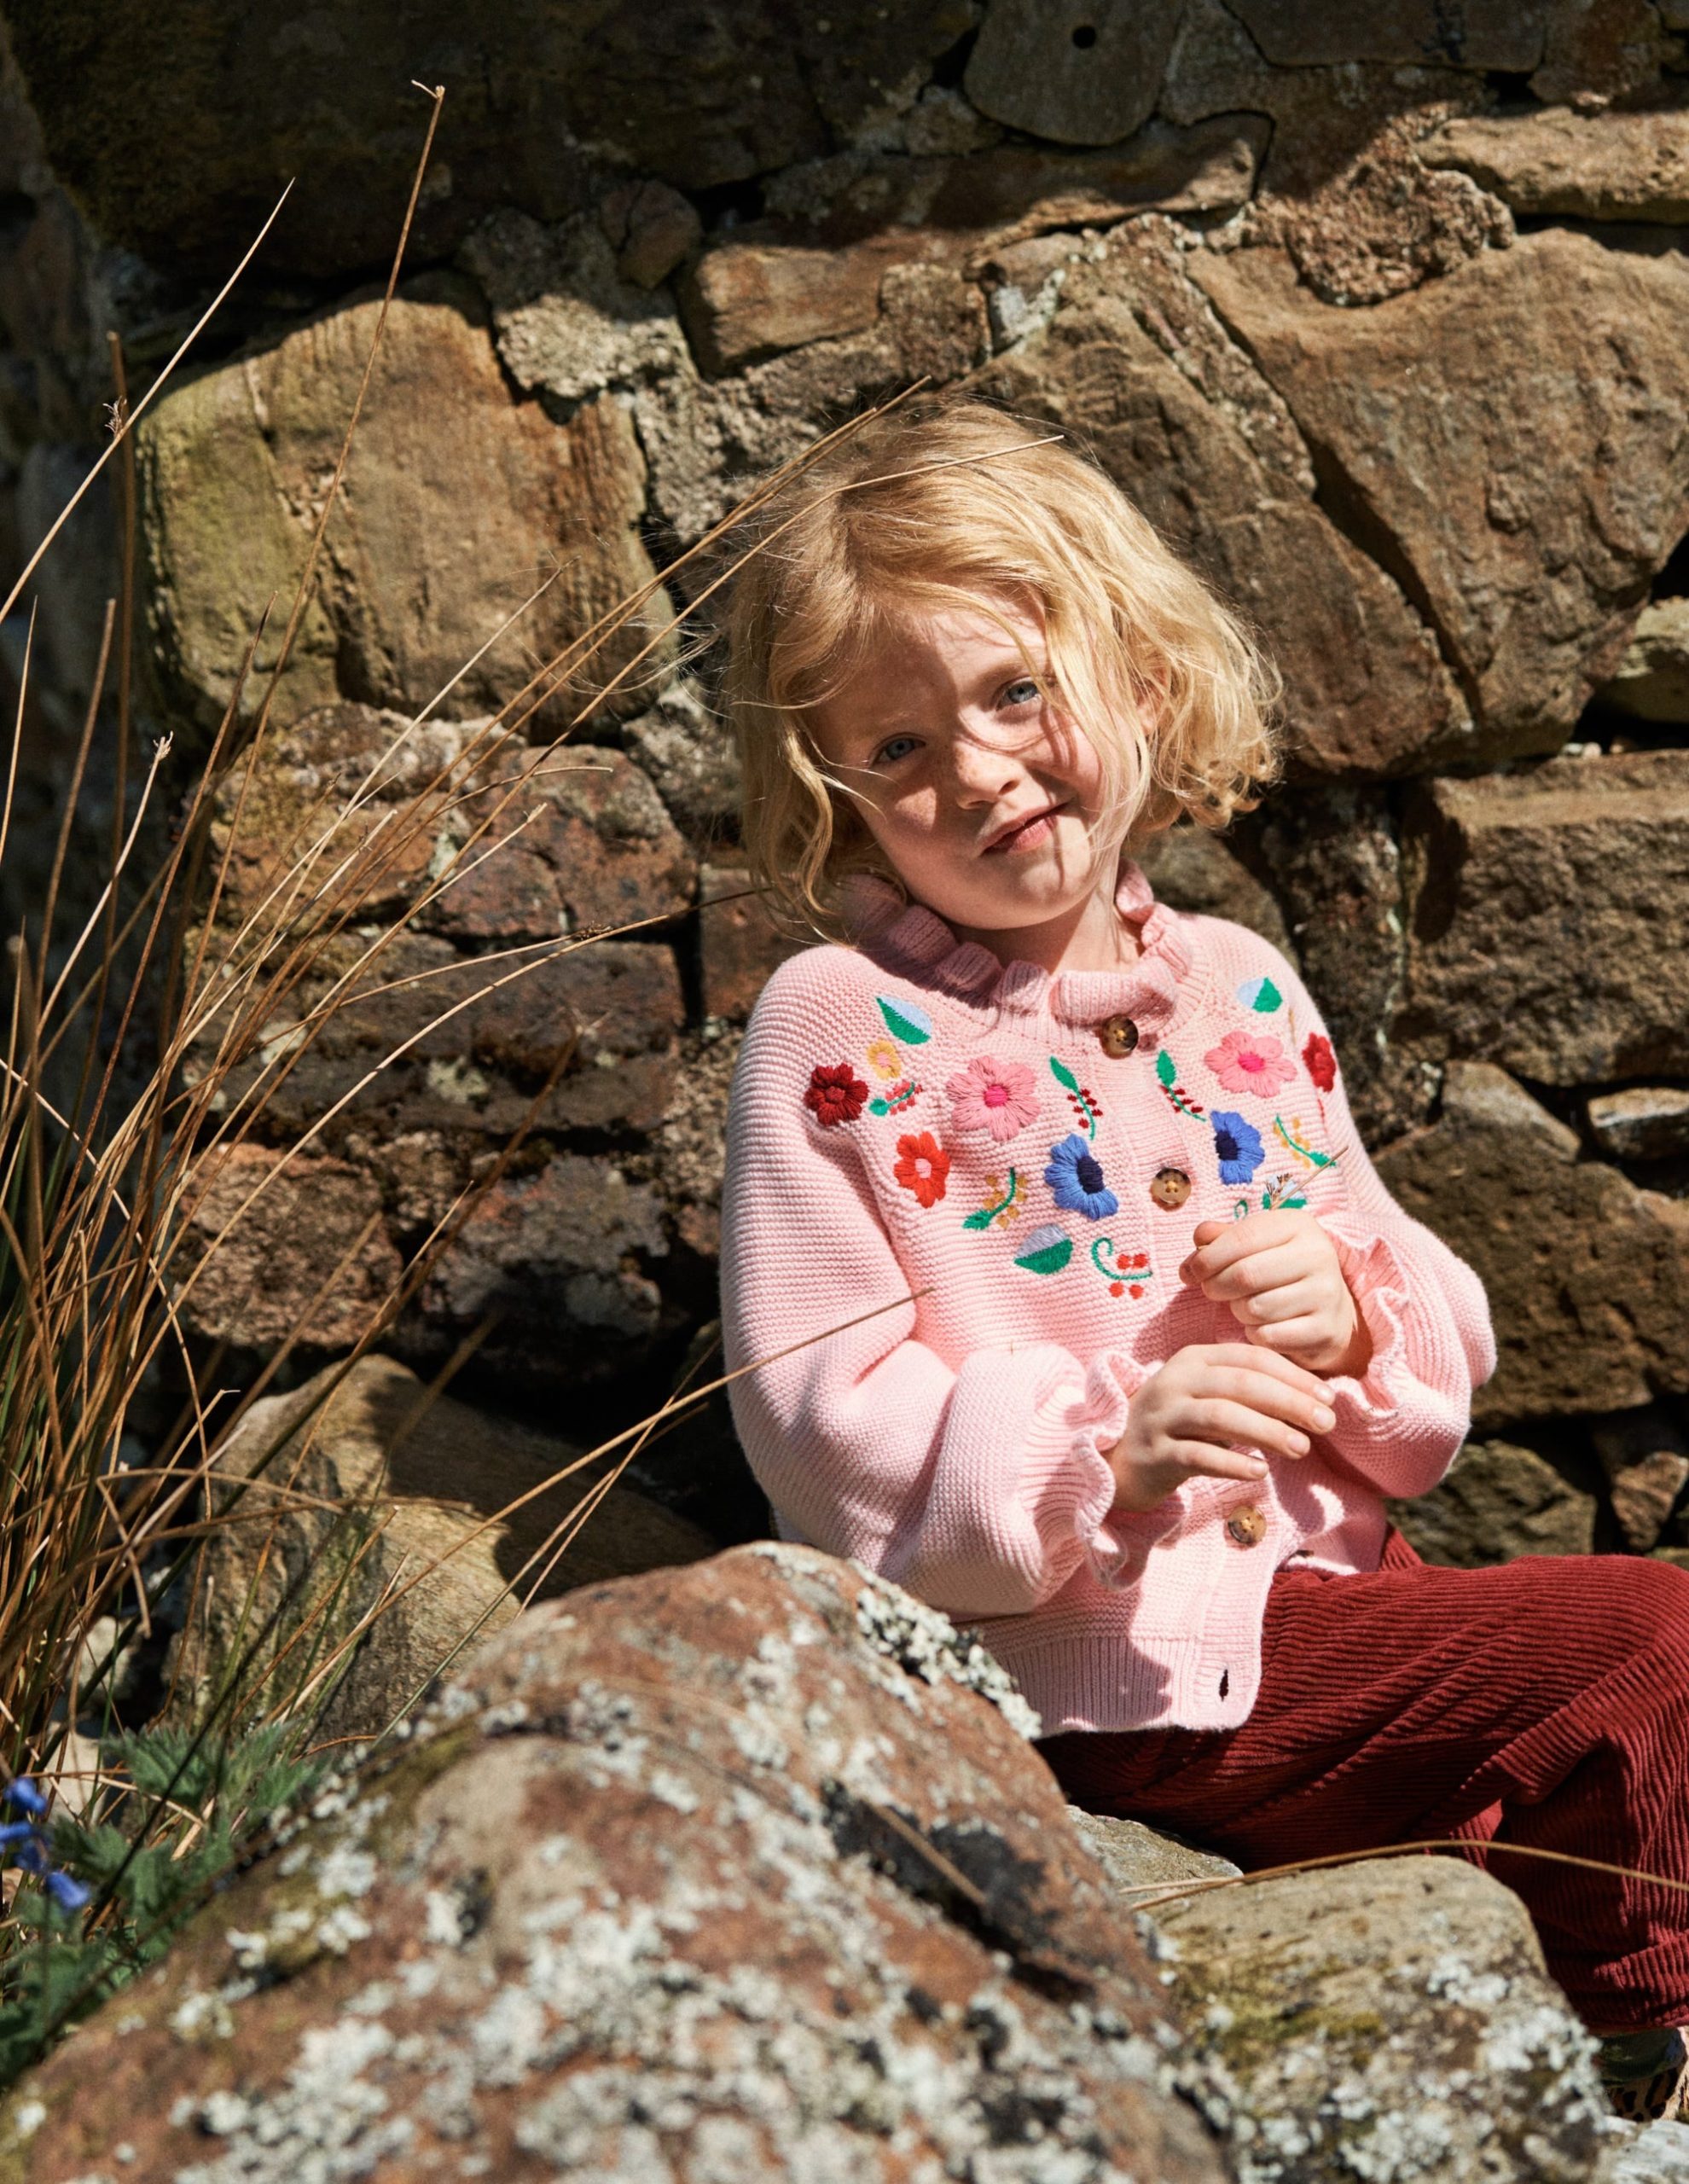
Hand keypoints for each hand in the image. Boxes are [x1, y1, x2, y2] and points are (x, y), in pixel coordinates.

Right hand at [1106, 1343, 1337, 1512]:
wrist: (1120, 1458)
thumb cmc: (1179, 1426)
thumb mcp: (1208, 1396)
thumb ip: (1249, 1392)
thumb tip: (1313, 1399)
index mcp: (1194, 1360)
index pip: (1251, 1358)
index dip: (1293, 1376)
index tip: (1328, 1397)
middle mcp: (1175, 1381)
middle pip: (1239, 1384)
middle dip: (1289, 1402)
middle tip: (1326, 1423)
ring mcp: (1162, 1417)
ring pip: (1219, 1416)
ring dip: (1266, 1431)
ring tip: (1301, 1448)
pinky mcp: (1156, 1454)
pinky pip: (1198, 1456)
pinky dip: (1233, 1462)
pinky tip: (1260, 1471)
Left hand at [1179, 1211, 1372, 1376]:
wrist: (1330, 1311)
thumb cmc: (1280, 1271)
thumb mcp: (1255, 1244)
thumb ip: (1222, 1238)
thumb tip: (1199, 1240)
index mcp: (1298, 1225)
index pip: (1242, 1238)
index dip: (1207, 1257)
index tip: (1192, 1270)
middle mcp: (1318, 1255)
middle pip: (1245, 1275)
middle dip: (1216, 1286)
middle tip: (1211, 1290)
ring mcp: (1326, 1294)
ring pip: (1255, 1308)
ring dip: (1238, 1312)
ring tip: (1244, 1306)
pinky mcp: (1325, 1330)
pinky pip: (1268, 1336)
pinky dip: (1255, 1334)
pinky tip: (1263, 1326)